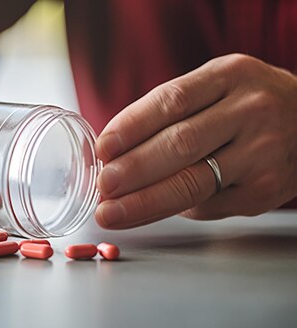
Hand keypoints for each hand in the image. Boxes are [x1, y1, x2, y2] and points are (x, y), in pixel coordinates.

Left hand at [94, 54, 296, 228]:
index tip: (103, 148)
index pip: (173, 101)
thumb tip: (112, 149)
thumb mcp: (216, 85)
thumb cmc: (246, 103)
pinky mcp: (264, 191)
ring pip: (192, 182)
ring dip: (144, 201)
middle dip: (134, 170)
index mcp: (230, 76)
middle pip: (181, 144)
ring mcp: (262, 154)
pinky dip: (172, 209)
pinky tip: (147, 210)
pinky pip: (207, 206)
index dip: (132, 126)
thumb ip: (170, 109)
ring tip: (111, 211)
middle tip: (104, 186)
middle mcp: (251, 112)